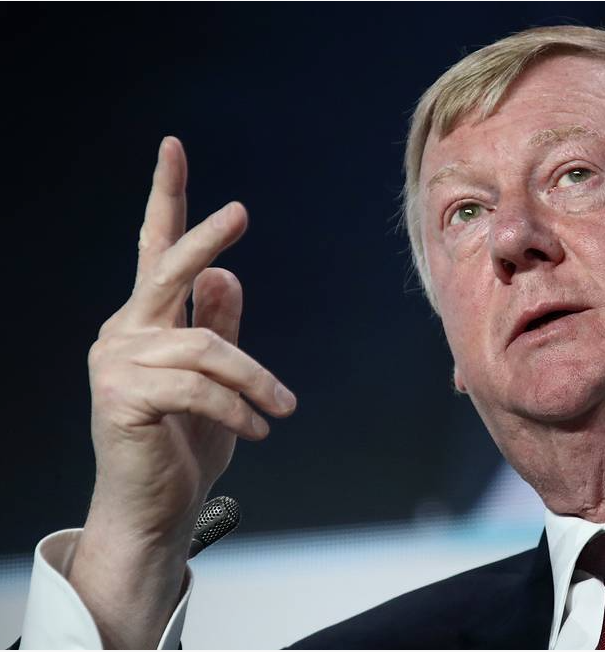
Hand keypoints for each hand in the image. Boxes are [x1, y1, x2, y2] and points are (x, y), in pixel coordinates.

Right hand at [69, 137, 295, 647]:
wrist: (157, 505)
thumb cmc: (187, 441)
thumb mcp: (218, 379)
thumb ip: (220, 327)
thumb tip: (228, 275)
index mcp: (148, 320)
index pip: (156, 249)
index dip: (167, 198)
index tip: (174, 148)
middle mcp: (125, 330)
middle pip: (166, 269)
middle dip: (202, 237)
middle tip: (240, 212)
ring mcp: (117, 361)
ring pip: (206, 347)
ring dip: (255, 381)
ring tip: (282, 410)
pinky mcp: (122, 395)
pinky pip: (199, 387)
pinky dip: (237, 408)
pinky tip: (259, 428)